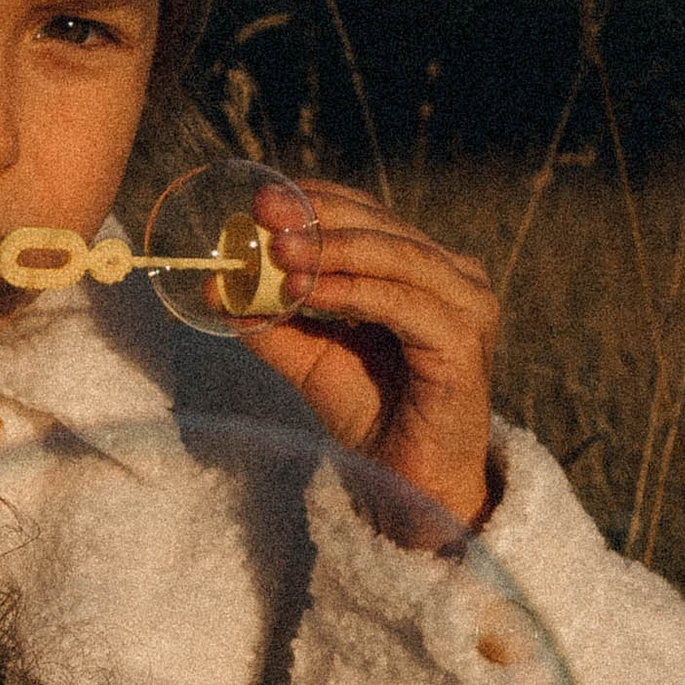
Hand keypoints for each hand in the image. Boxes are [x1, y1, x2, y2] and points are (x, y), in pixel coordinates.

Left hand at [239, 181, 499, 532]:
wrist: (410, 486)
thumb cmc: (371, 417)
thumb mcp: (310, 359)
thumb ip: (272, 321)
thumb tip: (216, 287)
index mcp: (425, 270)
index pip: (370, 217)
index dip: (318, 201)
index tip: (263, 198)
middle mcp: (456, 278)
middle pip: (382, 228)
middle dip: (319, 217)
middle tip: (266, 212)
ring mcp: (468, 306)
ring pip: (395, 258)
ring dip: (333, 251)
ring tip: (280, 253)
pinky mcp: (464, 341)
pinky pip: (402, 303)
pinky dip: (353, 292)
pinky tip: (309, 291)